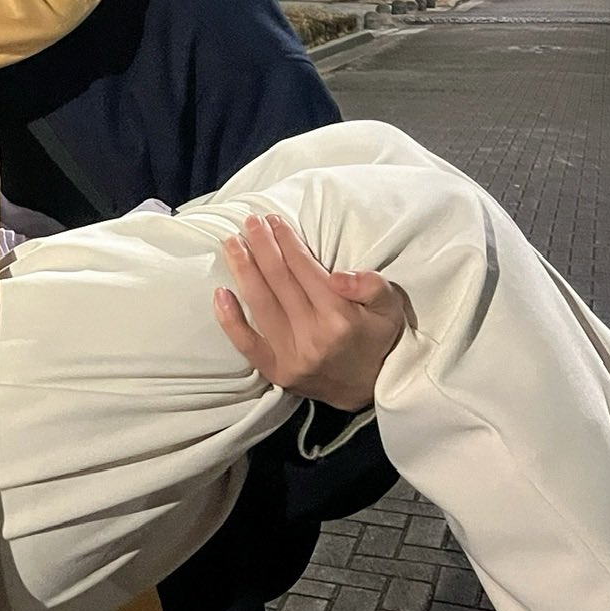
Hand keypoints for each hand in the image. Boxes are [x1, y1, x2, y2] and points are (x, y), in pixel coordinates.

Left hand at [213, 212, 407, 411]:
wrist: (371, 389)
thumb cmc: (377, 340)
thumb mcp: (390, 308)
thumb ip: (371, 285)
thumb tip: (339, 275)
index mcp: (340, 316)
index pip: (303, 268)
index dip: (286, 241)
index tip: (273, 220)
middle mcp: (313, 335)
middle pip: (278, 280)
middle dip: (262, 246)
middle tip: (249, 222)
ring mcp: (291, 356)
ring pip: (259, 304)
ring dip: (243, 269)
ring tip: (232, 243)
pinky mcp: (276, 371)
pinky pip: (246, 344)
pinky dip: (230, 319)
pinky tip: (219, 293)